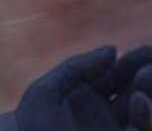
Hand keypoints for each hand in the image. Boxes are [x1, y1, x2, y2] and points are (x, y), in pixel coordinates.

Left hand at [15, 45, 151, 129]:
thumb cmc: (31, 125)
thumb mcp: (47, 90)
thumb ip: (76, 68)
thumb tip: (114, 49)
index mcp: (88, 94)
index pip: (119, 74)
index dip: (135, 61)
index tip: (147, 50)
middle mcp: (106, 114)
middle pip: (137, 90)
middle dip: (147, 76)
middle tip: (151, 63)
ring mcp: (114, 130)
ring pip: (144, 112)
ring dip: (148, 93)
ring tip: (145, 75)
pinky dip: (147, 116)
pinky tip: (139, 100)